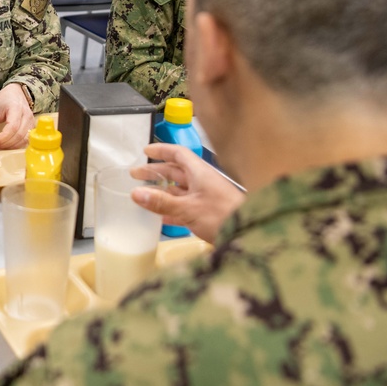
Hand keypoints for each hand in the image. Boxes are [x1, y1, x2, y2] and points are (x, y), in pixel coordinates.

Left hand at [0, 84, 34, 149]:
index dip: (3, 137)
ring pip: (24, 139)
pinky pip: (27, 140)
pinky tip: (9, 145)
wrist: (18, 93)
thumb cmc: (6, 98)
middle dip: (6, 143)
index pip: (12, 127)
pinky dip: (18, 145)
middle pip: (19, 135)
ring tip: (1, 146)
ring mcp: (31, 122)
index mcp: (16, 108)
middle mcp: (26, 115)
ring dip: (12, 146)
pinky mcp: (32, 127)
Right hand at [129, 143, 245, 243]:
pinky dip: (171, 210)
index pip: (178, 154)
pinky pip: (184, 208)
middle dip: (156, 172)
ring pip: (178, 191)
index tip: (146, 151)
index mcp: (199, 172)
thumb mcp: (188, 208)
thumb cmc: (223, 215)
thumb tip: (136, 193)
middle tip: (136, 174)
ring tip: (143, 195)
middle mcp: (202, 182)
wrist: (250, 234)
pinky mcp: (206, 214)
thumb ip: (161, 202)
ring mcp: (205, 198)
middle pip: (175, 172)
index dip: (162, 151)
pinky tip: (160, 217)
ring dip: (161, 192)